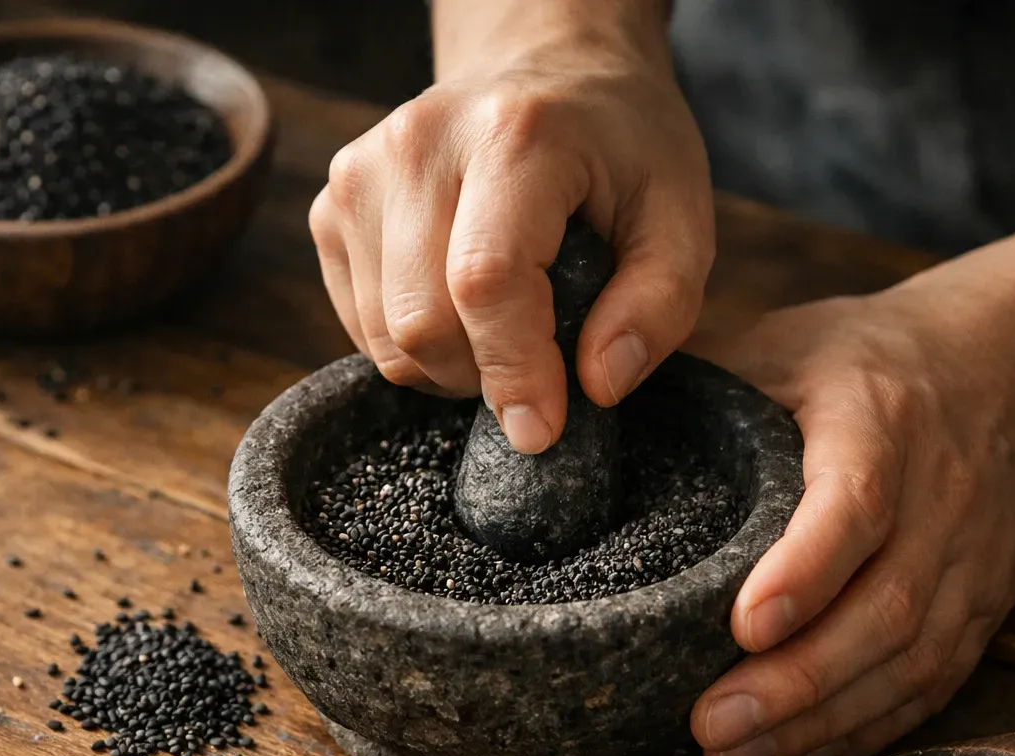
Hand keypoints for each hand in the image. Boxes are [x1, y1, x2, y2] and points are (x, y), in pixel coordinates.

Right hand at [308, 0, 711, 452]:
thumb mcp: (680, 215)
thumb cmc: (619, 146)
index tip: (541, 430)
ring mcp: (362, 173)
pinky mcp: (334, 205)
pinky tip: (460, 309)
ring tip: (505, 328)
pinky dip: (414, 348)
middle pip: (422, 322)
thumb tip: (597, 387)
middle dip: (484, 377)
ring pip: (385, 339)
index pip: (486, 280)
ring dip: (450, 369)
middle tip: (541, 363)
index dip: (513, 372)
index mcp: (514, 135)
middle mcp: (419, 143)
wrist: (544, 66)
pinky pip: (360, 327)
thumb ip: (657, 305)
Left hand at [687, 156, 1014, 755]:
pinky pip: (937, 682)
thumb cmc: (868, 361)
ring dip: (823, 721)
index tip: (741, 626)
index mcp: (882, 420)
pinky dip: (871, 728)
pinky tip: (803, 754)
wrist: (1011, 370)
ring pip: (913, 662)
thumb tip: (588, 398)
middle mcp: (942, 497)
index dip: (805, 572)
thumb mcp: (788, 340)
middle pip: (884, 609)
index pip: (854, 506)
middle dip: (796, 682)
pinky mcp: (988, 603)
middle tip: (708, 726)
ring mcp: (976, 559)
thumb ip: (706, 374)